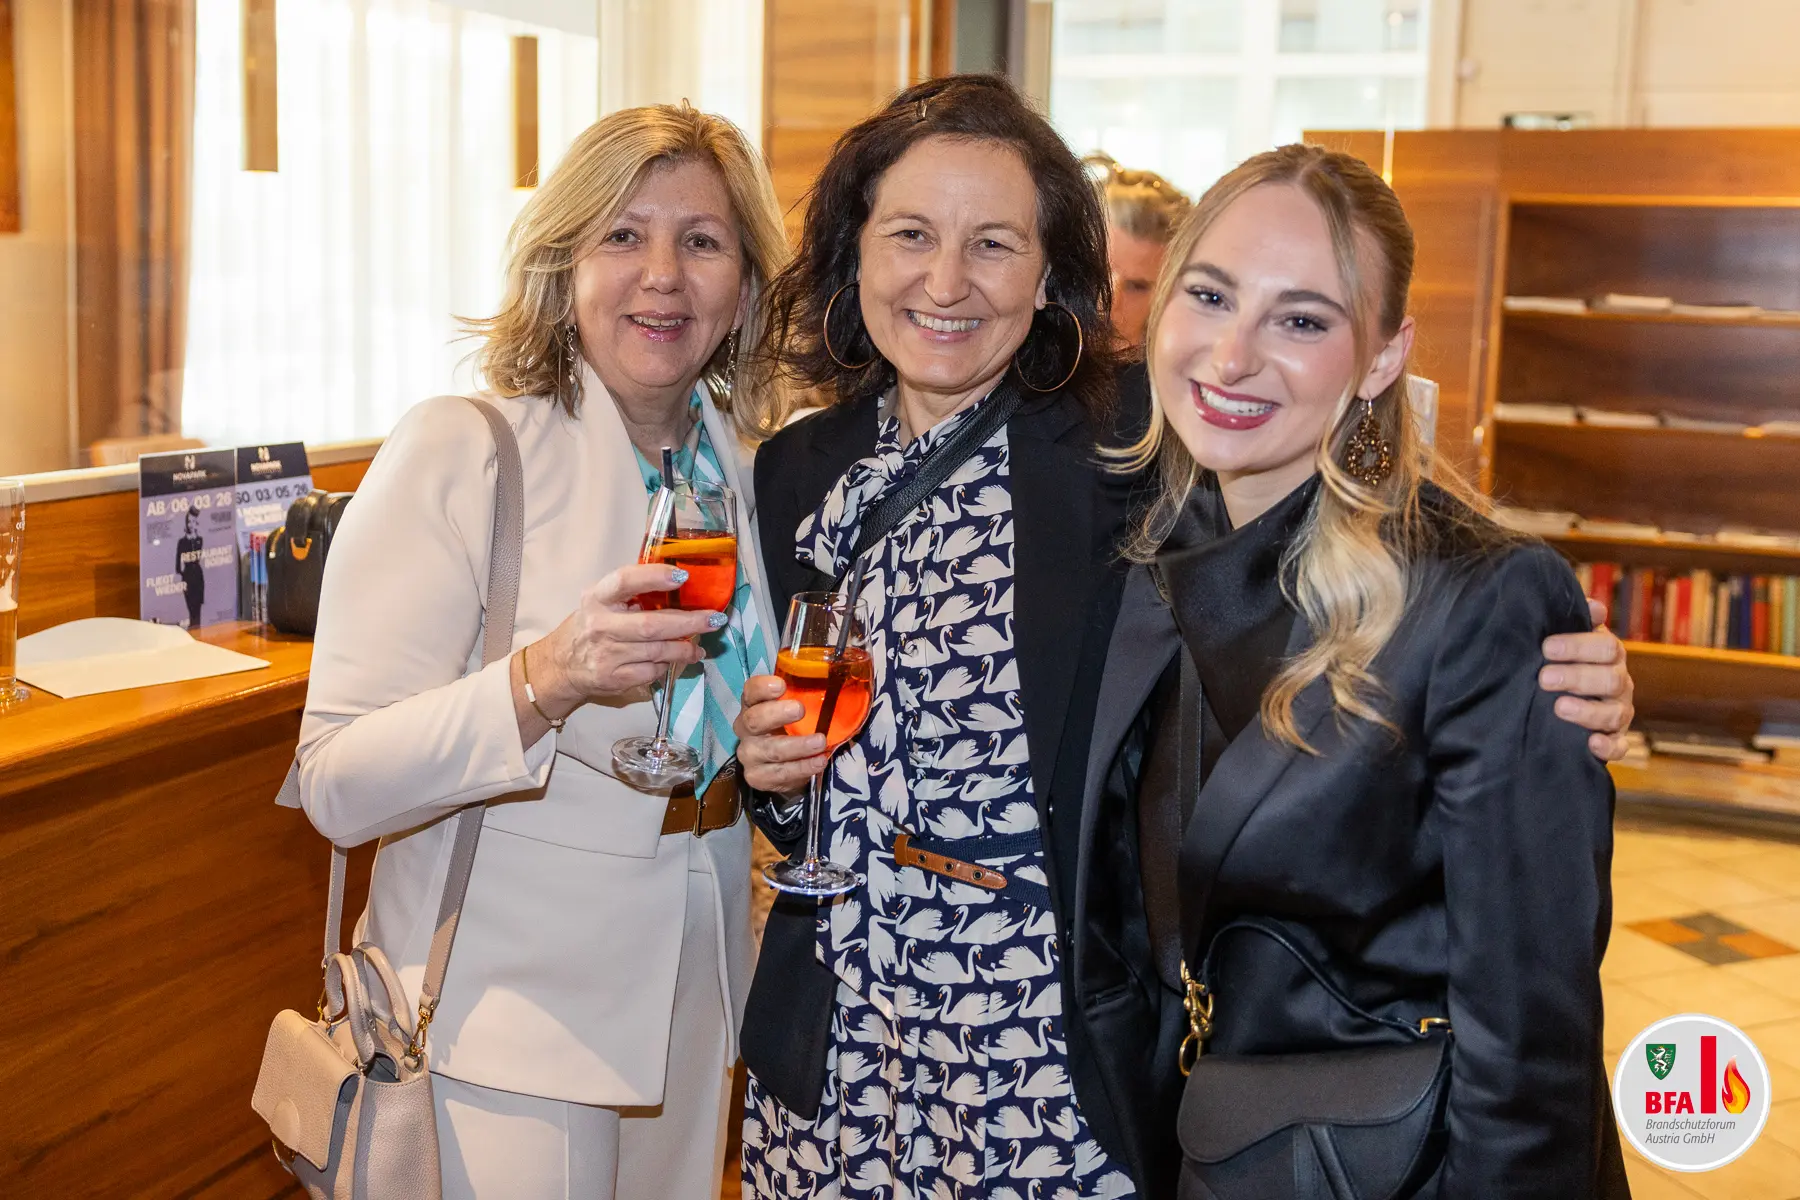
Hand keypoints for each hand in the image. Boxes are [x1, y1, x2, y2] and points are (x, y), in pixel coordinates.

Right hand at [532, 564, 720, 708]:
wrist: (560, 666)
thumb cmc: (590, 626)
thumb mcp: (600, 602)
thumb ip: (631, 593)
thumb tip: (680, 584)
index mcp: (597, 598)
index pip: (625, 581)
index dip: (654, 576)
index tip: (683, 576)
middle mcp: (600, 625)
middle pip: (651, 624)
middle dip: (689, 622)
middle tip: (715, 619)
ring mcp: (606, 654)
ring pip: (657, 651)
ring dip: (685, 648)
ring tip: (700, 645)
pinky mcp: (613, 678)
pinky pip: (651, 671)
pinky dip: (668, 665)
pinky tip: (677, 660)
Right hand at [734, 674, 828, 795]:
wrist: (786, 767)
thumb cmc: (793, 728)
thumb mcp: (795, 709)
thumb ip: (805, 694)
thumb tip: (834, 676)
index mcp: (753, 705)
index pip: (750, 691)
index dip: (762, 687)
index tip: (781, 685)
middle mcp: (745, 728)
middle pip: (753, 720)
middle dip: (777, 714)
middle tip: (800, 710)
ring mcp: (748, 754)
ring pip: (769, 750)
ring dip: (797, 746)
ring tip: (820, 742)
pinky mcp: (757, 777)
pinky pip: (778, 773)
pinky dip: (801, 768)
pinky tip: (819, 762)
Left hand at [1538, 599, 1634, 761]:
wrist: (1557, 693)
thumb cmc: (1560, 658)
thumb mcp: (1563, 635)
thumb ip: (1575, 619)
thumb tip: (1593, 607)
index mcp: (1609, 655)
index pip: (1606, 647)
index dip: (1578, 645)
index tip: (1547, 647)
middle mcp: (1618, 682)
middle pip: (1611, 680)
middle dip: (1577, 678)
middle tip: (1544, 678)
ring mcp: (1618, 711)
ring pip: (1614, 713)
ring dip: (1587, 711)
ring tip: (1559, 707)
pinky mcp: (1613, 738)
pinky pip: (1619, 746)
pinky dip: (1609, 747)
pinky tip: (1592, 744)